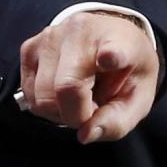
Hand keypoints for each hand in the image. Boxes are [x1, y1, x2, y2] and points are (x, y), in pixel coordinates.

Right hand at [16, 11, 158, 143]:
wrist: (112, 39)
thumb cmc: (126, 71)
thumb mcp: (138, 99)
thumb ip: (117, 121)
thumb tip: (85, 134)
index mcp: (120, 42)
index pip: (114, 49)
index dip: (111, 55)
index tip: (110, 58)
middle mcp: (82, 32)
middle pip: (65, 89)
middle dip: (76, 115)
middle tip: (93, 109)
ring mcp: (51, 36)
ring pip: (41, 97)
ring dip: (59, 111)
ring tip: (79, 98)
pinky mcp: (29, 47)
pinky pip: (29, 94)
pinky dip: (45, 104)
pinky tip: (62, 93)